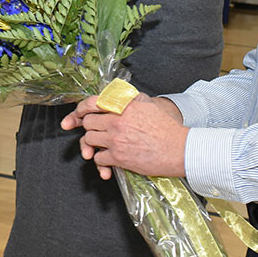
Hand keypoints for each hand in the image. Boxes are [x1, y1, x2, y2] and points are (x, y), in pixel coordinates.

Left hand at [62, 94, 187, 179]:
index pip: (93, 102)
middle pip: (88, 122)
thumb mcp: (149, 105)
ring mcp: (116, 139)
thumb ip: (130, 99)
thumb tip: (117, 95)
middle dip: (89, 127)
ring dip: (93, 144)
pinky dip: (100, 160)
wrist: (179, 149)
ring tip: (101, 145)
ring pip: (90, 139)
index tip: (78, 115)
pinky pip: (98, 158)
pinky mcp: (118, 156)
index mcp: (123, 106)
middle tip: (94, 132)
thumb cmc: (167, 128)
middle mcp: (117, 121)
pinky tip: (108, 161)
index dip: (82, 109)